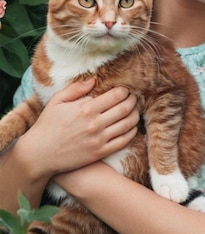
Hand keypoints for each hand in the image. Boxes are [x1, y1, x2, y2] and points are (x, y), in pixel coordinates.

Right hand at [16, 78, 139, 178]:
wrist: (40, 154)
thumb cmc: (47, 125)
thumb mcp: (57, 101)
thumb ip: (76, 88)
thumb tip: (94, 79)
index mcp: (86, 108)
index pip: (116, 96)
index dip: (125, 91)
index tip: (126, 89)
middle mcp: (95, 124)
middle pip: (125, 108)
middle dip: (133, 101)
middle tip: (134, 98)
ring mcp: (99, 139)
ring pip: (127, 124)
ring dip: (135, 115)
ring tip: (135, 110)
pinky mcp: (100, 153)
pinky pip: (123, 141)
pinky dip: (132, 132)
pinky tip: (132, 126)